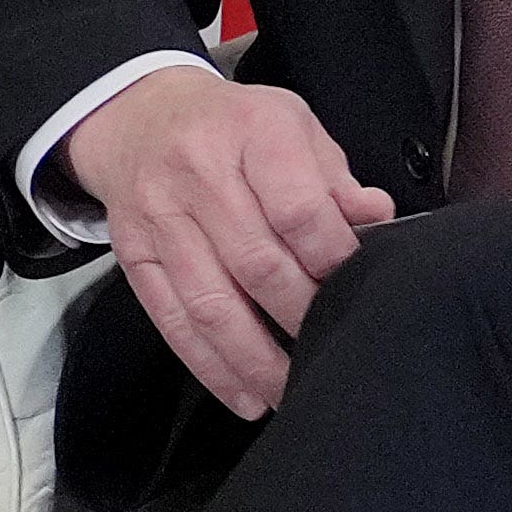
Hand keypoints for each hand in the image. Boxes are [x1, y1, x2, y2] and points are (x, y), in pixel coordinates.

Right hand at [59, 65, 387, 424]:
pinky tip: (244, 394)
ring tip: (292, 390)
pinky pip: (173, 321)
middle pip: (257, 263)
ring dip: (257, 359)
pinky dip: (210, 365)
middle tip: (334, 343)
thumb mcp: (293, 126)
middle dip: (303, 316)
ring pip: (211, 304)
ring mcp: (160, 218)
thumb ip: (335, 179)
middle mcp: (199, 173)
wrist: (137, 118)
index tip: (358, 285)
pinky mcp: (135, 256)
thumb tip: (375, 220)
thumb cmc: (230, 126)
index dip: (334, 259)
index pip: (299, 210)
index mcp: (251, 132)